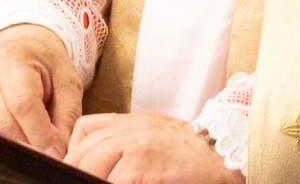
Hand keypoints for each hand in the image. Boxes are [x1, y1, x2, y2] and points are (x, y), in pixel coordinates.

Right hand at [0, 24, 80, 157]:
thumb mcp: (66, 82)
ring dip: (7, 150)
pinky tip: (5, 149)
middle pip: (0, 123)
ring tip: (28, 152)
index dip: (39, 133)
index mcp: (13, 60)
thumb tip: (57, 154)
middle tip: (43, 159)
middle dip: (25, 146)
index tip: (53, 155)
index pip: (23, 103)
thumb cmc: (44, 68)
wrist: (17, 49)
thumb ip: (66, 117)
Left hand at [65, 110, 244, 183]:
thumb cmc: (194, 157)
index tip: (73, 172)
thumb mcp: (156, 138)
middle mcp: (131, 128)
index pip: (85, 130)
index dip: (73, 155)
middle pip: (83, 151)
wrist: (226, 156)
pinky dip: (106, 183)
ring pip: (91, 165)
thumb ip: (128, 145)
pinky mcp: (142, 162)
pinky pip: (111, 179)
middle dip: (76, 172)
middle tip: (77, 182)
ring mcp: (136, 143)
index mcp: (133, 121)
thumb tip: (97, 167)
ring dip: (88, 178)